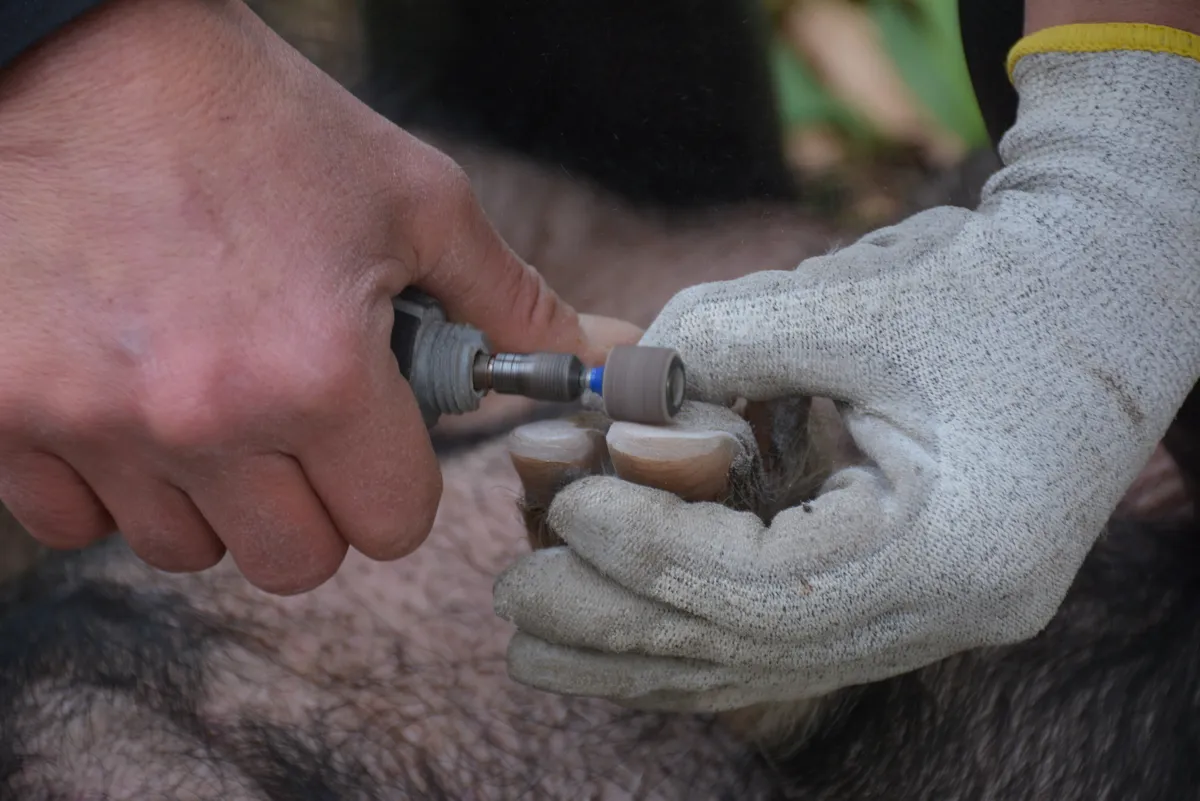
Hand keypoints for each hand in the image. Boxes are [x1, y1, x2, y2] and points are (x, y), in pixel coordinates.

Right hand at [0, 0, 630, 594]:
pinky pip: (75, 522)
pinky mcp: (3, 414)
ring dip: (216, 495)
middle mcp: (202, 419)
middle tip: (303, 422)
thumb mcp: (411, 198)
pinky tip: (127, 396)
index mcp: (317, 372)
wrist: (76, 49)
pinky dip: (113, 480)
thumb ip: (508, 301)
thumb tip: (592, 359)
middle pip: (297, 562)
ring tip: (209, 391)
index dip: (398, 481)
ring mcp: (92, 424)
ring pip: (187, 548)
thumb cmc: (252, 118)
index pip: (394, 525)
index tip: (382, 438)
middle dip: (317, 504)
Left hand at [493, 36, 1199, 709]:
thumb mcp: (865, 301)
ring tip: (537, 645)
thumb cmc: (1002, 293)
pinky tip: (626, 630)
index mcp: (952, 552)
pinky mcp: (908, 594)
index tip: (571, 507)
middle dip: (619, 626)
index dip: (652, 551)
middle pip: (751, 651)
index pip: (766, 589)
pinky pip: (785, 639)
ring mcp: (933, 617)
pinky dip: (698, 632)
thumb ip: (732, 339)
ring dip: (641, 653)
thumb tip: (625, 386)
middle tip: (514, 600)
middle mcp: (947, 613)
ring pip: (761, 664)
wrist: (1106, 300)